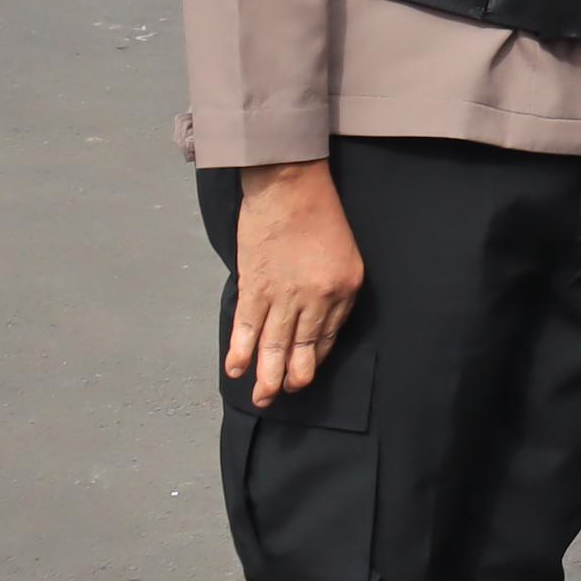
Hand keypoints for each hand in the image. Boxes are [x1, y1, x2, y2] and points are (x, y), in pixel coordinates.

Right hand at [226, 160, 363, 407]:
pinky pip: (247, 326)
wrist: (290, 184)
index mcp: (345, 289)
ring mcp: (284, 295)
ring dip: (266, 374)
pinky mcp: (255, 286)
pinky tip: (236, 368)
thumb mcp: (344, 252)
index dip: (314, 357)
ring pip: (274, 344)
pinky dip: (239, 349)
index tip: (305, 372)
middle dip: (291, 377)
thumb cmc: (319, 212)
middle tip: (282, 396)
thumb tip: (313, 321)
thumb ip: (333, 289)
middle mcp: (317, 299)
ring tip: (262, 396)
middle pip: (302, 347)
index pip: (328, 335)